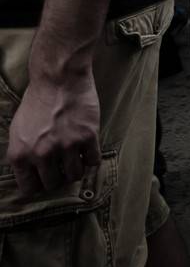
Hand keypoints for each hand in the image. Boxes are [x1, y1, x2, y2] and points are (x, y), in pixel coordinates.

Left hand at [6, 61, 100, 198]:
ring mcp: (66, 146)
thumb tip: (31, 172)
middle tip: (62, 169)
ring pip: (75, 175)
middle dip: (58, 178)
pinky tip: (88, 150)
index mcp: (20, 154)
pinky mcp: (87, 137)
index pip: (30, 188)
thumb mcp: (18, 130)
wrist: (58, 78)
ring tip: (76, 160)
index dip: (39, 185)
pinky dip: (91, 159)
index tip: (46, 179)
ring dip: (76, 170)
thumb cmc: (37, 100)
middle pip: (53, 184)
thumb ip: (23, 153)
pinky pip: (93, 161)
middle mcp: (42, 153)